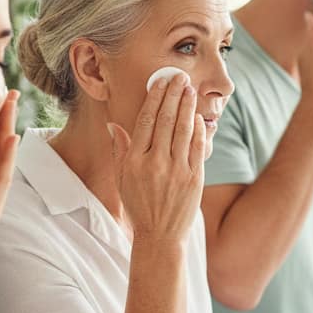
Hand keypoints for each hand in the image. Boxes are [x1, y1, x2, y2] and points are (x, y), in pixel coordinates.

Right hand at [109, 71, 205, 245]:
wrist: (160, 236)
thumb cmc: (139, 205)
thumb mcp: (122, 179)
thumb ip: (120, 150)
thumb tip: (114, 124)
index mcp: (134, 161)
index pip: (146, 120)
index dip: (154, 97)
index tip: (160, 82)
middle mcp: (155, 164)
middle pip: (166, 120)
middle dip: (173, 94)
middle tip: (179, 76)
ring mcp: (176, 171)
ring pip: (183, 130)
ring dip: (187, 106)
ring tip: (190, 89)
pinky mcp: (194, 179)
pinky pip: (197, 147)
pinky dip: (198, 129)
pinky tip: (198, 116)